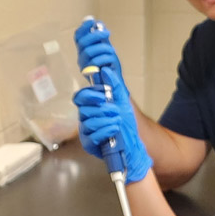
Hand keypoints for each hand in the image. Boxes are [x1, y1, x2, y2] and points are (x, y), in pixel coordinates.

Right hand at [72, 67, 152, 181]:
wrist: (133, 143)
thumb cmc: (126, 123)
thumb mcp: (123, 102)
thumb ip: (115, 86)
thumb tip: (106, 71)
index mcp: (91, 106)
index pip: (81, 97)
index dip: (89, 95)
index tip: (102, 95)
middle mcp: (86, 118)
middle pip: (83, 110)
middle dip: (101, 109)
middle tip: (115, 110)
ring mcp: (86, 132)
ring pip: (87, 123)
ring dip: (104, 120)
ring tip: (118, 121)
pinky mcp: (89, 144)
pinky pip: (90, 136)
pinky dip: (104, 131)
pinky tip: (114, 129)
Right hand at [74, 17, 122, 79]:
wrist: (113, 82)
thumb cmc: (109, 65)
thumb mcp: (105, 48)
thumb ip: (101, 37)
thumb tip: (97, 24)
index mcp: (84, 50)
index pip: (78, 37)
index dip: (83, 28)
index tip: (91, 21)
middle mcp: (81, 58)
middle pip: (82, 43)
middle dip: (95, 35)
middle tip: (108, 33)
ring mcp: (84, 66)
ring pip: (88, 52)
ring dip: (103, 48)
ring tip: (112, 51)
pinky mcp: (89, 75)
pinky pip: (95, 62)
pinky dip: (105, 58)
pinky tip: (111, 60)